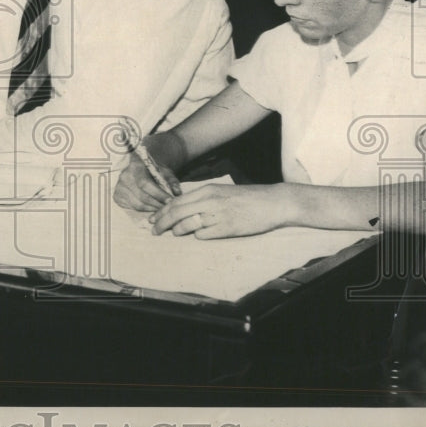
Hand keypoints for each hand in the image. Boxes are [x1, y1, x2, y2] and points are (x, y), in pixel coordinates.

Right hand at [113, 151, 180, 211]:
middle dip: (158, 204)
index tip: (170, 200)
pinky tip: (152, 208)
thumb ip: (172, 181)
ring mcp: (119, 187)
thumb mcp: (164, 171)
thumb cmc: (154, 171)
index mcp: (135, 166)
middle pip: (142, 196)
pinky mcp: (117, 197)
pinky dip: (144, 210)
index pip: (145, 183)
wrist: (140, 169)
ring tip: (162, 210)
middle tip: (169, 208)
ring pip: (138, 204)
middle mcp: (124, 176)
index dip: (158, 194)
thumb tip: (178, 193)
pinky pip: (132, 208)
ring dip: (152, 209)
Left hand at [148, 182, 293, 238]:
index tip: (153, 218)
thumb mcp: (220, 192)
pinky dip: (198, 236)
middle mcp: (210, 201)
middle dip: (162, 223)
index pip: (176, 201)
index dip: (161, 211)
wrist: (272, 203)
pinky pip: (204, 235)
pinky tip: (199, 235)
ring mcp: (218, 215)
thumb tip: (180, 209)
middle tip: (154, 230)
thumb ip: (201, 199)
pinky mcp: (227, 229)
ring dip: (178, 231)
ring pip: (187, 225)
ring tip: (174, 233)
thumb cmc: (246, 197)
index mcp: (207, 190)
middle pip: (176, 213)